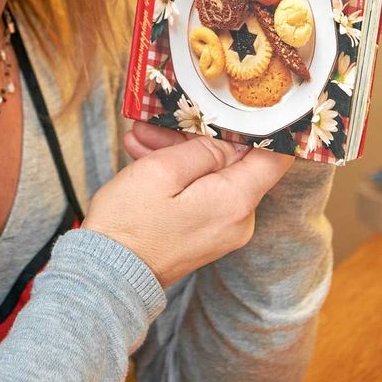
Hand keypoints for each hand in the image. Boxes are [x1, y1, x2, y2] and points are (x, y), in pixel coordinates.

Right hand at [83, 122, 292, 287]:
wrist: (106, 275)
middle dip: (198, 135)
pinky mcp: (205, 233)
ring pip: (212, 174)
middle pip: (235, 161)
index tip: (239, 105)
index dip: (262, 126)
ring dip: (179, 152)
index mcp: (235, 201)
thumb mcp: (163, 171)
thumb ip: (204, 149)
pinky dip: (177, 174)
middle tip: (158, 121)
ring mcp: (223, 229)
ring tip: (140, 137)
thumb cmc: (130, 222)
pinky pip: (201, 192)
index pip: (275, 156)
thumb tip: (231, 139)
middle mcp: (239, 218)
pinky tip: (144, 156)